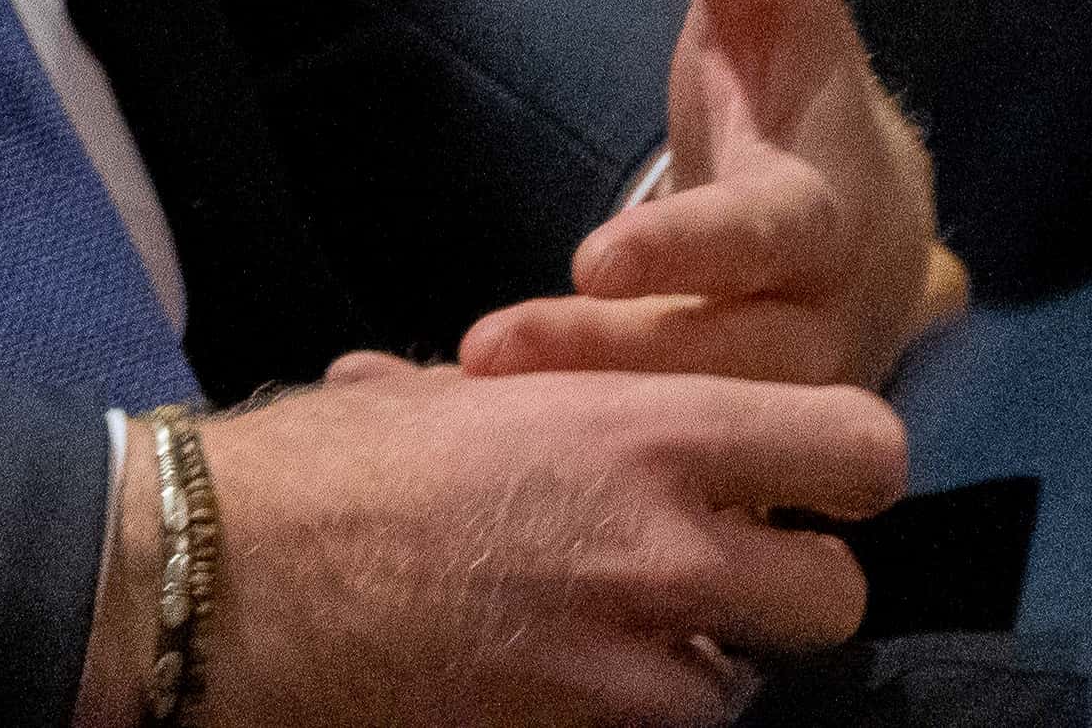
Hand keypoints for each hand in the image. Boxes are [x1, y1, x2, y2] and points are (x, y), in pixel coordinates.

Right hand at [192, 352, 906, 727]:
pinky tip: (572, 680)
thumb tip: (609, 403)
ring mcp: (620, 664)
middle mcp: (660, 550)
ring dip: (709, 665)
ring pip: (747, 689)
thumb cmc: (335, 464)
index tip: (809, 474)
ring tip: (638, 634)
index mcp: (644, 430)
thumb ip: (577, 405)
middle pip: (837, 598)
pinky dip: (632, 712)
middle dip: (797, 589)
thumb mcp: (474, 395)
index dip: (849, 468)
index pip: (861, 452)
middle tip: (736, 573)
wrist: (230, 583)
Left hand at [462, 0, 953, 395]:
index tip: (594, 256)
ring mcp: (785, 390)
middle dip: (608, 355)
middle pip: (720, 353)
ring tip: (470, 390)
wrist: (865, 219)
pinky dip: (579, 442)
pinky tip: (474, 437)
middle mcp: (818, 318)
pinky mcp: (744, 437)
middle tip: (491, 351)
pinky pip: (670, 449)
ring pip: (693, 417)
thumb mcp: (774, 5)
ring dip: (585, 407)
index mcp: (827, 213)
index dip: (688, 248)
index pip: (763, 237)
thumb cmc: (798, 93)